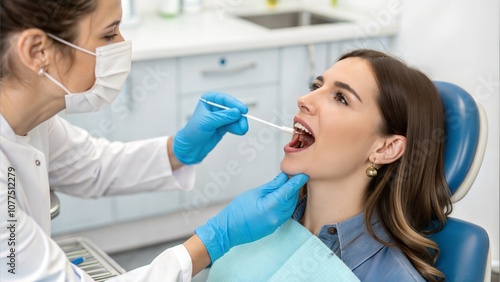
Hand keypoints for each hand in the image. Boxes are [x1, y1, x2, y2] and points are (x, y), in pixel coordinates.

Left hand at [173, 92, 247, 164]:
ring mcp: (220, 117)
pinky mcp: (223, 126)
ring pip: (235, 118)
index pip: (224, 99)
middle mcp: (215, 107)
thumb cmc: (193, 131)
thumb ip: (223, 117)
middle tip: (243, 123)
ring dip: (240, 123)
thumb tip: (237, 112)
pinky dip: (238, 128)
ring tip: (242, 129)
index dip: (235, 104)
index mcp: (208, 100)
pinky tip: (240, 131)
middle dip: (239, 116)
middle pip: (232, 108)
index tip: (243, 110)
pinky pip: (234, 125)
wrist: (190, 147)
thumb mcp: (207, 122)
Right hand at [195, 172, 309, 261]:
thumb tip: (283, 177)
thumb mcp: (253, 193)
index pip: (288, 192)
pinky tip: (283, 198)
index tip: (303, 175)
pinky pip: (285, 214)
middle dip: (294, 188)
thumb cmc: (237, 211)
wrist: (228, 230)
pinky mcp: (274, 228)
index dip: (296, 182)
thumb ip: (271, 186)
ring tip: (288, 186)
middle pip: (290, 200)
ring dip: (291, 197)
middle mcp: (275, 217)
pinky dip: (286, 205)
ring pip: (290, 208)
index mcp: (269, 207)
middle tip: (294, 177)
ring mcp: (275, 224)